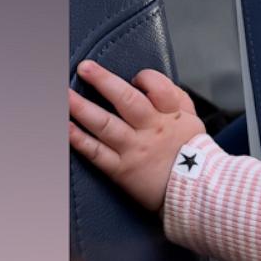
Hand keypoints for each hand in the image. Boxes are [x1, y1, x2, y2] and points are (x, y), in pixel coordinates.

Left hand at [68, 61, 205, 211]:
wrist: (195, 192)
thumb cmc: (193, 155)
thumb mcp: (192, 120)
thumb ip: (175, 97)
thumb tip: (150, 80)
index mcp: (169, 116)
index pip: (158, 89)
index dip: (146, 78)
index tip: (135, 77)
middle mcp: (150, 130)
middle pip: (126, 101)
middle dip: (104, 81)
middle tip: (85, 67)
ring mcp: (133, 150)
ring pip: (105, 124)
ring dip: (82, 108)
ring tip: (65, 94)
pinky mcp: (121, 169)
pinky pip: (97, 153)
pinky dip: (80, 140)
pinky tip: (66, 128)